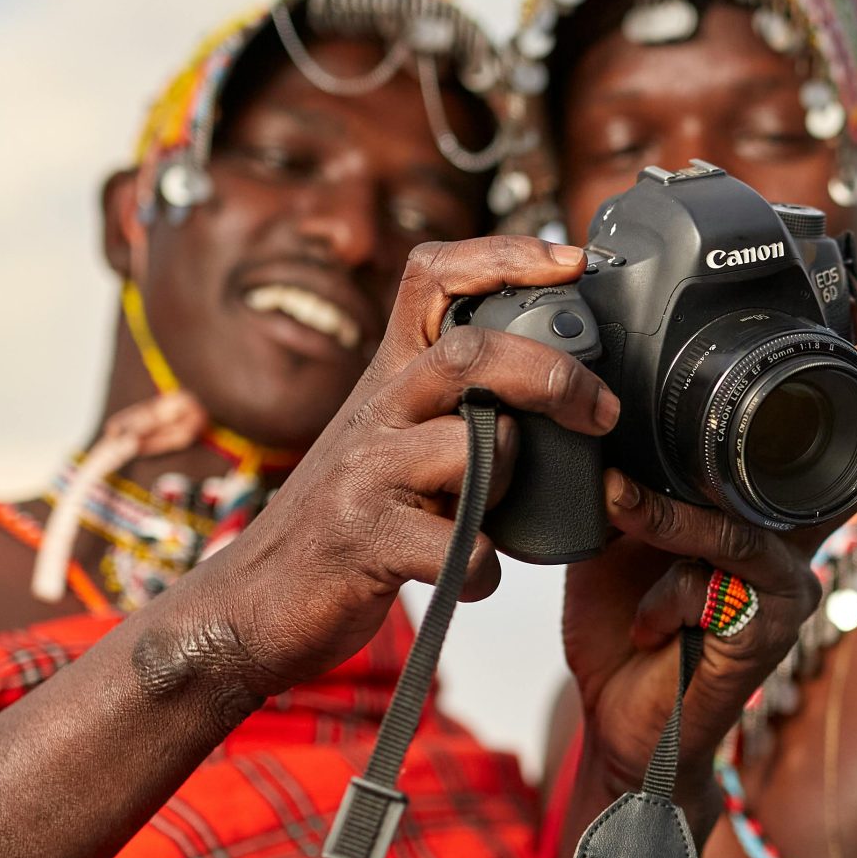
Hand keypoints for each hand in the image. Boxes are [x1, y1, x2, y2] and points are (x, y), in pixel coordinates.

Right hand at [158, 236, 614, 700]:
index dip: (503, 257)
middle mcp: (376, 411)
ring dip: (508, 484)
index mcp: (389, 379)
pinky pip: (461, 546)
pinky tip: (472, 575)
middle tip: (600, 410)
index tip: (570, 262)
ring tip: (493, 515)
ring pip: (470, 447)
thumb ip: (456, 410)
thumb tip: (558, 390)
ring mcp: (366, 474)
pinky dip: (484, 570)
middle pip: (468, 354)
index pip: (432, 278)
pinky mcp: (365, 541)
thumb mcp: (396, 444)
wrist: (256, 600)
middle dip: (549, 374)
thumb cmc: (349, 521)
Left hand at [559, 346, 856, 808]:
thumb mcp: (618, 530)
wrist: (619, 725)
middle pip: (849, 473)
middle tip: (841, 363)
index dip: (848, 395)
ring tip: (618, 498)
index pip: (815, 445)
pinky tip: (641, 615)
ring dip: (677, 514)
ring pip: (752, 525)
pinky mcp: (766, 634)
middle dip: (842, 418)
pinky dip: (672, 584)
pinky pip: (727, 583)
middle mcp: (788, 547)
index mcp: (761, 514)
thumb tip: (605, 400)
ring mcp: (784, 591)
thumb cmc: (625, 624)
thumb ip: (633, 471)